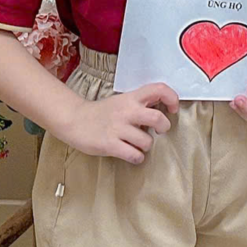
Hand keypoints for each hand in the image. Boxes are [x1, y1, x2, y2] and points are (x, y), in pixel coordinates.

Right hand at [58, 83, 176, 162]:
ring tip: (138, 144)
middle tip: (159, 131)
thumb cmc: (101, 112)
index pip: (159, 89)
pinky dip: (137, 157)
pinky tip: (132, 154)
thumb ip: (140, 103)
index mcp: (131, 98)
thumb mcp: (122, 101)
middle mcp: (127, 111)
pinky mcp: (110, 144)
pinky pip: (134, 155)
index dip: (172, 98)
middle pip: (157, 119)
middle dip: (163, 127)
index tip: (172, 109)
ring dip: (146, 146)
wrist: (74, 120)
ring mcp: (118, 128)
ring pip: (147, 142)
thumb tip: (162, 108)